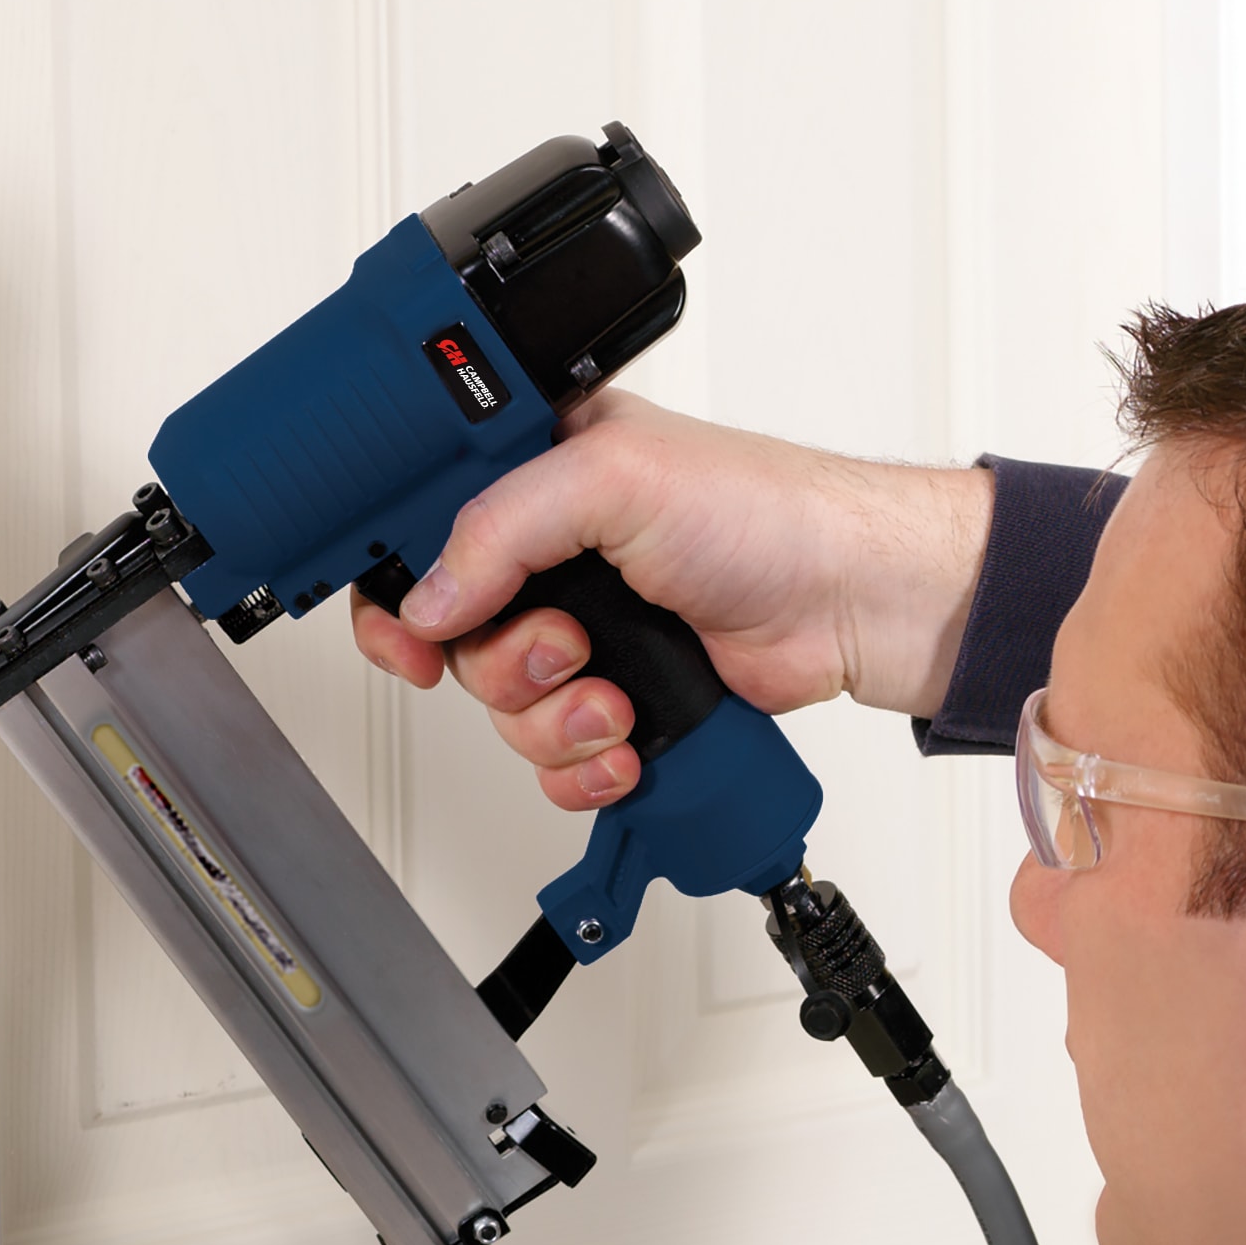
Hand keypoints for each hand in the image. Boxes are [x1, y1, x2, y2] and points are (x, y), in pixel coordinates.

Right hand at [352, 389, 991, 809]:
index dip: (398, 596)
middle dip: (507, 665)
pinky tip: (628, 741)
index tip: (414, 638)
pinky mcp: (617, 705)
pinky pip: (554, 762)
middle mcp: (551, 563)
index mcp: (535, 482)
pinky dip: (585, 766)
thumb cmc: (763, 514)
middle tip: (568, 646)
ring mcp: (584, 640)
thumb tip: (427, 599)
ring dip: (555, 721)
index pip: (420, 538)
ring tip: (616, 695)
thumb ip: (500, 528)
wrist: (846, 603)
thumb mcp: (613, 478)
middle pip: (458, 645)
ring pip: (504, 714)